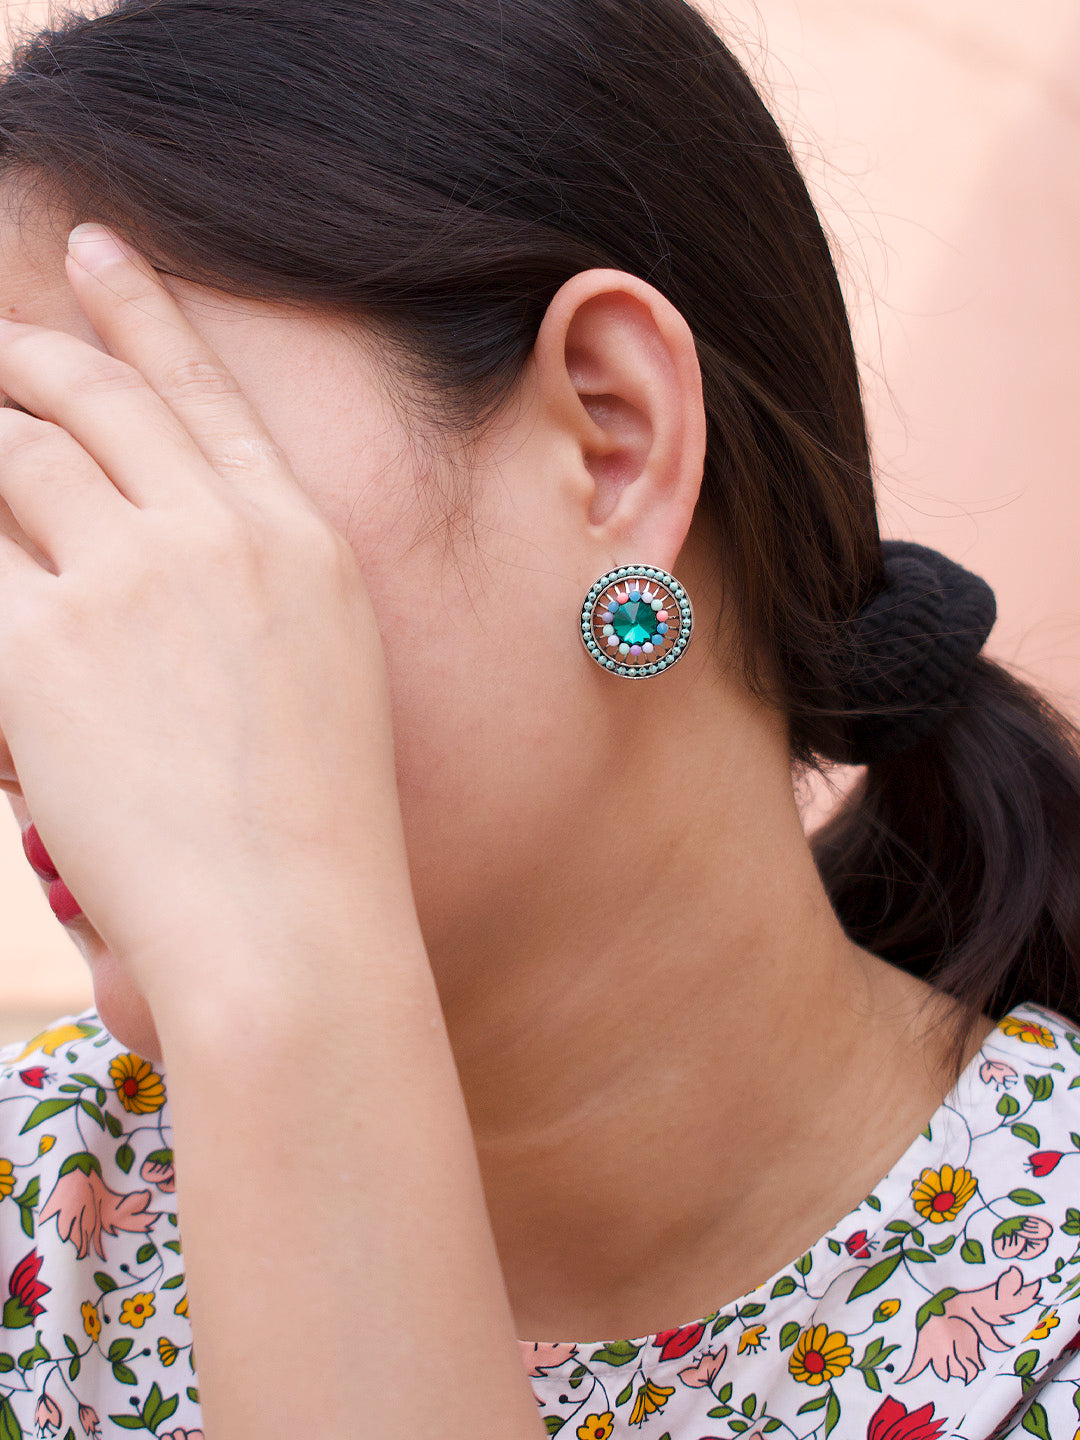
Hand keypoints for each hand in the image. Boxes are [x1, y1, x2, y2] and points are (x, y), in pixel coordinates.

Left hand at [0, 225, 409, 1001]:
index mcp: (299, 538)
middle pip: (92, 395)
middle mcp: (218, 535)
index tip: (98, 249)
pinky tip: (3, 591)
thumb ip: (246, 588)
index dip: (143, 309)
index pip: (204, 392)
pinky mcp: (41, 645)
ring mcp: (131, 579)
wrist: (291, 926)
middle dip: (25, 355)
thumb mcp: (319, 673)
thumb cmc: (318, 827)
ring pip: (14, 458)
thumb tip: (145, 543)